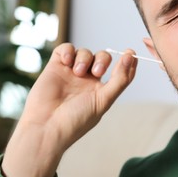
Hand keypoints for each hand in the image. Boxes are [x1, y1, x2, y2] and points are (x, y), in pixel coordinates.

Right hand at [1, 43, 136, 176]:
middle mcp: (86, 80)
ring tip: (77, 72)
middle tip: (97, 71)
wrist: (46, 127)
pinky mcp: (55, 67)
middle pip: (102, 57)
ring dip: (84, 58)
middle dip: (102, 60)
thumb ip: (120, 80)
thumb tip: (131, 57)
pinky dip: (68, 51)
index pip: (118, 71)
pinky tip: (66, 62)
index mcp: (100, 90)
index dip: (126, 61)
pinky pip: (65, 49)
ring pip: (84, 52)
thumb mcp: (104, 101)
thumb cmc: (76, 119)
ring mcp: (70, 73)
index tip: (130, 53)